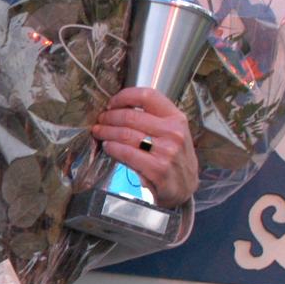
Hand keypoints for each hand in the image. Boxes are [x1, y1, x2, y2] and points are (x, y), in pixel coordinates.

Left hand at [90, 86, 199, 206]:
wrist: (185, 187)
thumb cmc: (174, 157)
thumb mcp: (172, 132)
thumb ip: (152, 119)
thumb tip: (119, 107)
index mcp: (176, 118)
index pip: (148, 96)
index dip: (124, 97)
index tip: (111, 103)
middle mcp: (173, 132)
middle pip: (130, 116)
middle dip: (109, 117)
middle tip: (100, 120)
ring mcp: (166, 151)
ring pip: (125, 134)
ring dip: (106, 132)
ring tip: (99, 132)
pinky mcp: (158, 169)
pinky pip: (126, 153)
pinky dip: (112, 148)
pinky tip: (107, 146)